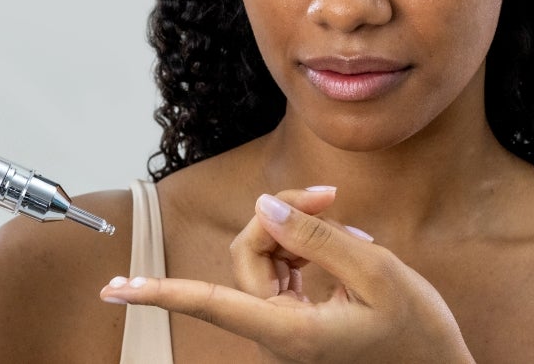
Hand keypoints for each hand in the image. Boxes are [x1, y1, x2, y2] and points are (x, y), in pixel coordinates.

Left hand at [99, 188, 473, 362]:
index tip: (115, 289)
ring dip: (296, 232)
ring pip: (263, 262)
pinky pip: (283, 273)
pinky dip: (306, 250)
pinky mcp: (297, 322)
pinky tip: (342, 245)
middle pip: (247, 257)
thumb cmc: (418, 337)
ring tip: (342, 219)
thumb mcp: (379, 274)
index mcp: (291, 332)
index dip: (160, 292)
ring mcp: (286, 329)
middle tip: (329, 196)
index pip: (212, 304)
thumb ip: (319, 238)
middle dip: (279, 217)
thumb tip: (266, 208)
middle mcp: (278, 333)